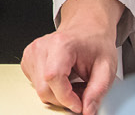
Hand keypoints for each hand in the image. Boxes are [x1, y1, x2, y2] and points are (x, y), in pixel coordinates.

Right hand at [20, 0, 121, 114]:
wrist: (87, 28)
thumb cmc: (95, 42)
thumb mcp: (106, 67)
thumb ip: (97, 91)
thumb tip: (88, 110)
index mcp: (61, 44)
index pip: (53, 77)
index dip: (66, 97)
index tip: (79, 104)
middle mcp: (41, 47)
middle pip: (44, 88)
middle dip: (64, 99)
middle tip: (81, 93)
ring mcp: (32, 52)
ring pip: (39, 89)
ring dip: (58, 94)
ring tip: (74, 84)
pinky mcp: (28, 59)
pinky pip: (36, 84)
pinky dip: (51, 88)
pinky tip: (63, 80)